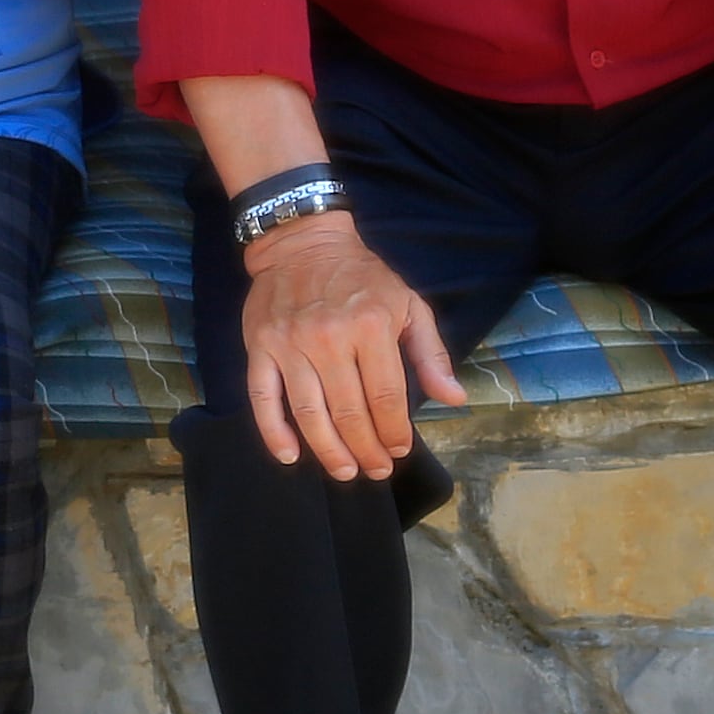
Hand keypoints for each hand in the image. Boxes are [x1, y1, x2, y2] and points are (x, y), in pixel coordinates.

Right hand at [236, 211, 462, 479]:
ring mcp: (290, 345)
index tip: (398, 450)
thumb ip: (430, 353)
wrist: (302, 242)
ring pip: (310, 413)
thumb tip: (454, 399)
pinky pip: (263, 399)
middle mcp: (329, 338)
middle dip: (366, 449)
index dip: (394, 431)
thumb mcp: (408, 304)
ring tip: (345, 471)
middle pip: (349, 412)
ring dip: (329, 451)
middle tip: (375, 470)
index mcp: (371, 326)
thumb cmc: (362, 277)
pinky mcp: (259, 348)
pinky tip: (291, 456)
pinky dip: (274, 432)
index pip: (385, 396)